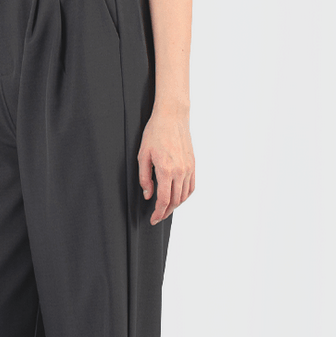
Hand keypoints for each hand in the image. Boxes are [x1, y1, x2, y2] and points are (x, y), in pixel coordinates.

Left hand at [138, 105, 194, 223]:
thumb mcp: (143, 156)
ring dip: (175, 206)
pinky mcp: (193, 164)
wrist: (172, 117)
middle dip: (165, 212)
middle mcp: (180, 171)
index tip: (153, 219)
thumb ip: (145, 178)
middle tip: (157, 217)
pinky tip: (177, 197)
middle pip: (174, 201)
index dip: (158, 213)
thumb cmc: (155, 133)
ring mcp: (189, 168)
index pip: (164, 200)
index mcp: (166, 170)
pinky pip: (191, 186)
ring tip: (165, 209)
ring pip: (184, 196)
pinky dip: (184, 196)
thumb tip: (148, 195)